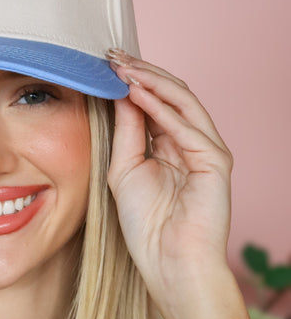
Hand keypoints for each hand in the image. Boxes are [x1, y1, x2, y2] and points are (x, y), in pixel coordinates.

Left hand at [107, 51, 233, 318]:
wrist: (168, 262)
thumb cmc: (145, 224)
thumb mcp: (123, 169)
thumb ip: (125, 131)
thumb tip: (120, 91)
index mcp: (169, 145)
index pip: (153, 102)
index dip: (130, 81)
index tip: (103, 64)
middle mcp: (190, 142)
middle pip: (169, 94)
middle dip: (140, 72)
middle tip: (112, 55)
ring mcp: (205, 149)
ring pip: (182, 101)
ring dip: (151, 80)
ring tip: (122, 66)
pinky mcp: (215, 160)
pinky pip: (187, 125)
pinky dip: (162, 106)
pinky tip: (138, 91)